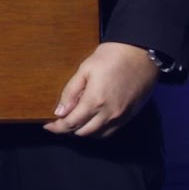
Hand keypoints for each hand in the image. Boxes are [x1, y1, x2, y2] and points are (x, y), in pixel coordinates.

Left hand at [43, 42, 157, 137]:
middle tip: (60, 122)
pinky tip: (92, 121)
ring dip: (84, 131)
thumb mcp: (84, 70)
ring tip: (75, 121)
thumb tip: (59, 112)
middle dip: (69, 130)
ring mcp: (121, 117)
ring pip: (98, 135)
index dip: (57, 127)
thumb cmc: (110, 57)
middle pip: (84, 133)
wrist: (141, 54)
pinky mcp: (130, 116)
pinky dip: (98, 131)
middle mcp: (109, 114)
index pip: (71, 123)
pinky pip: (111, 131)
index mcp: (95, 101)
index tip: (48, 126)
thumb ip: (71, 92)